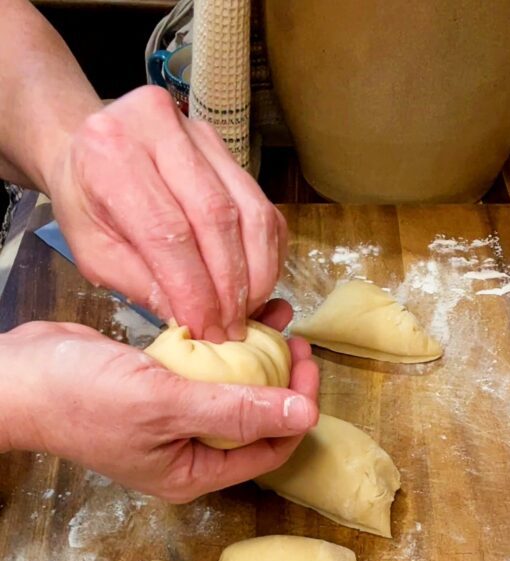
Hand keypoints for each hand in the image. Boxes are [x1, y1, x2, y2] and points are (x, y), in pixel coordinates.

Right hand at [0, 302, 318, 501]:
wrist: (16, 378)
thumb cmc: (80, 400)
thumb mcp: (166, 404)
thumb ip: (237, 410)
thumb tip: (306, 414)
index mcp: (195, 471)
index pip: (270, 448)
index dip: (298, 408)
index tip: (308, 362)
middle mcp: (189, 451)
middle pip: (256, 419)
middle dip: (283, 380)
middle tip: (296, 338)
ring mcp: (172, 419)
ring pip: (232, 390)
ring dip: (257, 356)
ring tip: (274, 316)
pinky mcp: (158, 388)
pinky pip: (205, 370)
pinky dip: (223, 344)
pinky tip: (235, 313)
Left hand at [44, 86, 286, 340]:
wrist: (93, 148)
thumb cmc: (88, 203)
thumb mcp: (94, 252)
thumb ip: (140, 284)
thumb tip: (191, 321)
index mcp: (112, 152)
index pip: (169, 232)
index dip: (195, 291)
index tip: (206, 331)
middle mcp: (160, 126)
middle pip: (217, 218)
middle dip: (230, 287)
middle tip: (231, 329)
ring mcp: (201, 133)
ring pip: (251, 212)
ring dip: (256, 273)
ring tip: (246, 312)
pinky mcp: (227, 148)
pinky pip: (264, 208)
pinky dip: (266, 254)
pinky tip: (255, 285)